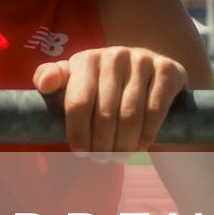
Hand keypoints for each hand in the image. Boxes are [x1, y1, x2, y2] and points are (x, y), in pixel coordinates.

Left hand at [34, 46, 185, 155]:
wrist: (147, 74)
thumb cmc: (102, 84)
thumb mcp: (75, 79)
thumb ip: (53, 78)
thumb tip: (44, 83)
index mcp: (87, 58)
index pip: (78, 103)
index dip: (78, 134)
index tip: (80, 152)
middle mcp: (115, 55)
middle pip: (105, 114)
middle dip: (101, 145)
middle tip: (101, 159)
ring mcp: (143, 60)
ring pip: (130, 116)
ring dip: (123, 145)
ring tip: (118, 157)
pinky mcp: (168, 70)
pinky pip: (155, 111)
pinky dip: (146, 135)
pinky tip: (139, 146)